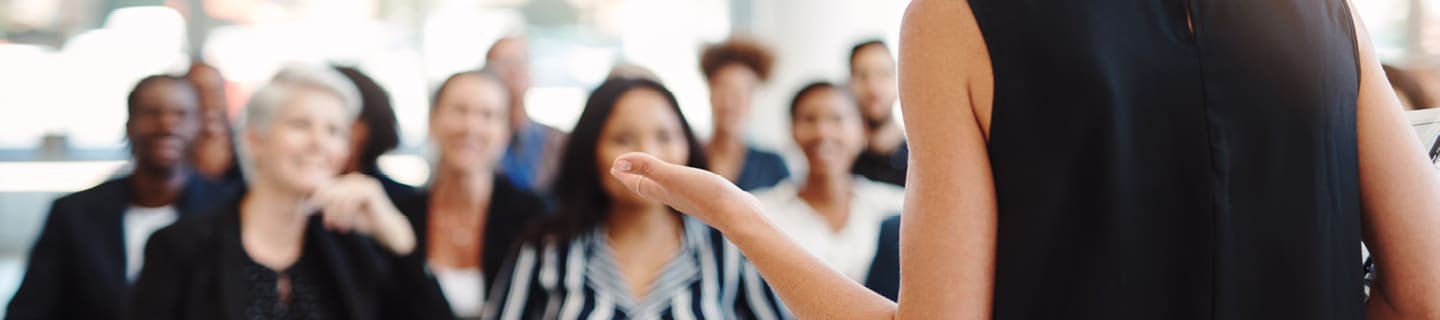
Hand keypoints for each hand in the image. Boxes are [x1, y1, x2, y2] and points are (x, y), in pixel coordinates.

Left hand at [311, 173, 415, 254]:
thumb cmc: (364, 222)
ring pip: (340, 196)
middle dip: (327, 209)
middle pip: (332, 190)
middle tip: (328, 225)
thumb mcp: (342, 213)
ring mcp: (364, 182)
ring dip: (336, 214)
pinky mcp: (371, 189)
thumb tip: (306, 204)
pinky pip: (350, 199)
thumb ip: (329, 205)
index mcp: (348, 182)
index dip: (317, 198)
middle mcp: (356, 178)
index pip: (327, 186)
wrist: (386, 229)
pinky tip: (346, 226)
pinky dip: (346, 214)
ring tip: (338, 227)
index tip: (309, 212)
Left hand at [608, 152, 763, 231]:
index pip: (637, 183)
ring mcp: (692, 200)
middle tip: (626, 170)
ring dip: (658, 180)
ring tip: (654, 175)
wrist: (737, 214)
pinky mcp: (709, 199)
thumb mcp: (673, 176)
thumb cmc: (705, 194)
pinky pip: (688, 189)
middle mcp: (675, 198)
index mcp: (664, 191)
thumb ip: (647, 167)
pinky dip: (680, 182)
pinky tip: (689, 182)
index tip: (614, 166)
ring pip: (668, 190)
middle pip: (649, 187)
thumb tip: (618, 162)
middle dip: (637, 178)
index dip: (625, 174)